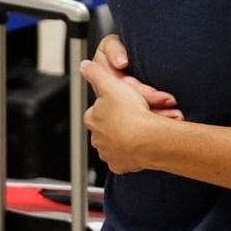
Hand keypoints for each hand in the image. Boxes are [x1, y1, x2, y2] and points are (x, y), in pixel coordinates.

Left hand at [80, 35, 179, 173]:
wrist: (146, 138)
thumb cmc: (129, 112)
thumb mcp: (111, 83)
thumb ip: (96, 73)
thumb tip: (84, 66)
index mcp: (92, 118)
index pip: (97, 110)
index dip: (111, 104)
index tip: (123, 102)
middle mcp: (96, 137)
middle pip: (107, 127)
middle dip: (119, 122)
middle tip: (135, 115)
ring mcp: (108, 153)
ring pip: (116, 143)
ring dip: (125, 137)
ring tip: (140, 129)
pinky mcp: (120, 165)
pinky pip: (124, 159)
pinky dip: (131, 154)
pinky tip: (140, 146)